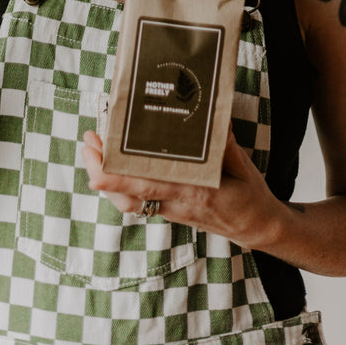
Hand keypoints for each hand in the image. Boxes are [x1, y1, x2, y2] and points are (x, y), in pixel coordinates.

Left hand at [81, 127, 283, 249]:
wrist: (257, 228)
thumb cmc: (250, 195)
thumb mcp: (242, 164)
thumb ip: (224, 142)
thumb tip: (212, 117)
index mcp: (193, 191)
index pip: (148, 184)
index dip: (119, 173)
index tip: (99, 156)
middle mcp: (177, 204)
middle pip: (127, 195)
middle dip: (101, 169)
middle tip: (87, 140)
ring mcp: (171, 210)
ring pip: (127, 202)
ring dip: (105, 178)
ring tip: (92, 149)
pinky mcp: (170, 211)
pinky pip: (136, 203)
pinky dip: (118, 187)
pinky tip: (110, 167)